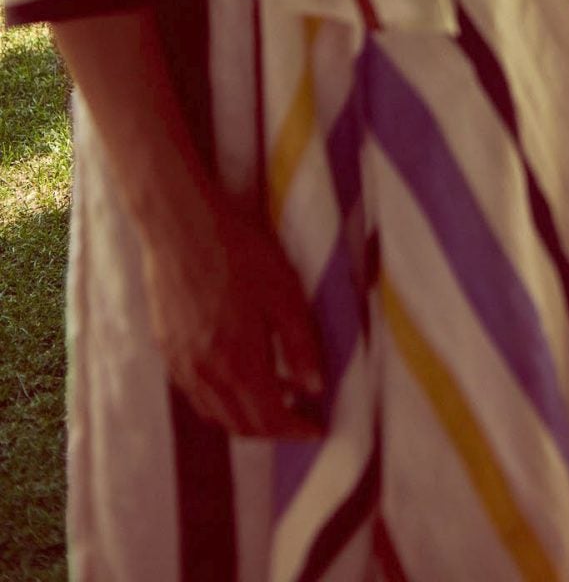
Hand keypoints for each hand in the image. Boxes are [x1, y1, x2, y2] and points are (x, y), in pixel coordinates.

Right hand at [139, 185, 326, 437]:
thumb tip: (315, 388)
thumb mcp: (284, 291)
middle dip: (274, 428)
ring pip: (216, 413)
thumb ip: (300, 344)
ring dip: (247, 415)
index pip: (269, 419)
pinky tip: (239, 371)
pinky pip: (196, 392)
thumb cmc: (238, 251)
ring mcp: (180, 365)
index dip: (296, 429)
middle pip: (241, 425)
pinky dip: (221, 398)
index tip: (317, 427)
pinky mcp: (166, 349)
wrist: (179, 225)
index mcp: (238, 363)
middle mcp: (204, 375)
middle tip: (301, 413)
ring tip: (277, 391)